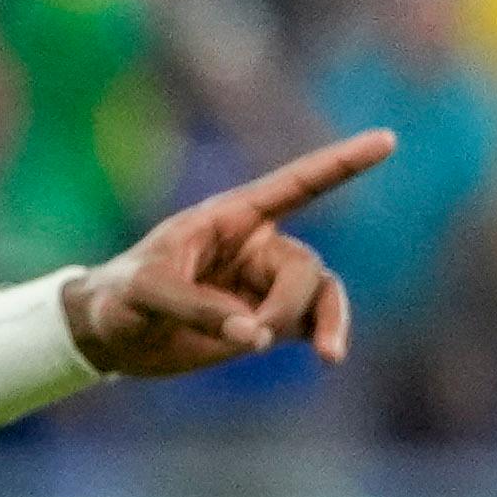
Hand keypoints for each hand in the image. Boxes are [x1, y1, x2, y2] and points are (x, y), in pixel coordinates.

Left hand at [66, 134, 384, 383]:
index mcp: (229, 219)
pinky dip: (325, 335)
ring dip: (326, 321)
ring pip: (319, 294)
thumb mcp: (144, 293)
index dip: (340, 164)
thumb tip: (257, 336)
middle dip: (289, 302)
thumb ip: (197, 308)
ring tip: (328, 355)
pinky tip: (327, 356)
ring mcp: (265, 285)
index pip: (294, 185)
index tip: (387, 140)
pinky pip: (314, 322)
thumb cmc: (118, 297)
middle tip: (253, 334)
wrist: (108, 336)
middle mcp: (256, 246)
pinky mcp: (268, 322)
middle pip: (303, 267)